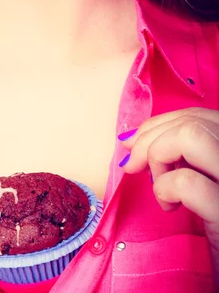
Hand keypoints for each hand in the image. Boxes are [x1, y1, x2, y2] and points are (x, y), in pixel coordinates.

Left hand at [119, 108, 218, 287]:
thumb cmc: (214, 225)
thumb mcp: (203, 182)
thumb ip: (180, 156)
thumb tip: (131, 138)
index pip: (199, 116)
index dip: (160, 123)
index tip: (134, 141)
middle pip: (192, 122)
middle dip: (150, 137)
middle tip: (133, 165)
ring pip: (190, 136)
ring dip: (159, 156)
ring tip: (159, 185)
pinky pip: (187, 182)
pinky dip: (165, 188)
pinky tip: (170, 206)